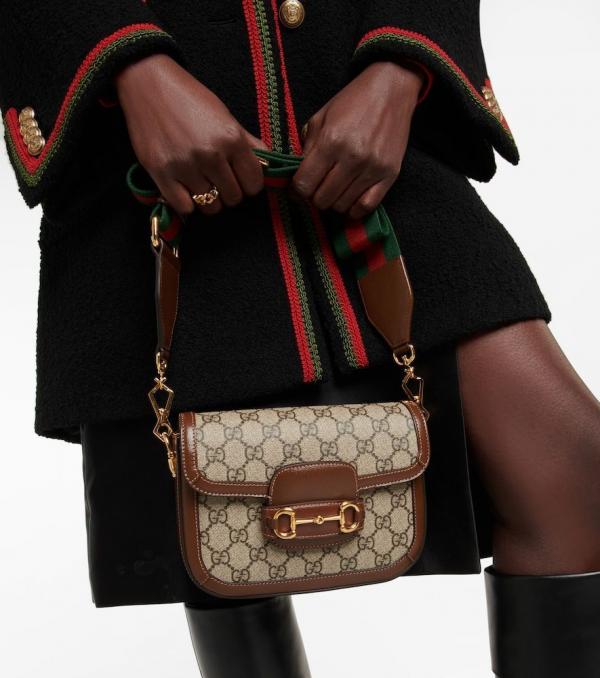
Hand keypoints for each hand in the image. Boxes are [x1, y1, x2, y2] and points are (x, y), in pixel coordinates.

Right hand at [115, 54, 266, 215]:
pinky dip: (187, 203)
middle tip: (219, 179)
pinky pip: (185, 208)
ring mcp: (185, 166)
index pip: (254, 184)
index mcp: (231, 139)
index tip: (240, 177)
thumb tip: (269, 165)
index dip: (249, 184)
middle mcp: (210, 155)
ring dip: (209, 200)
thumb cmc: (190, 98)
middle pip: (233, 198)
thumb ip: (249, 144)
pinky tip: (185, 188)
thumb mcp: (226, 116)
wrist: (147, 83)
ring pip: (211, 206)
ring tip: (202, 183)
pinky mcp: (161, 174)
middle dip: (229, 191)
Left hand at [293, 61, 423, 219]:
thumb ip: (307, 149)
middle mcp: (352, 158)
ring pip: (342, 206)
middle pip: (322, 200)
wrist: (391, 89)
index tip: (298, 188)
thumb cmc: (352, 102)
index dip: (297, 190)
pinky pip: (367, 207)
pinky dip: (354, 209)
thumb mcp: (321, 118)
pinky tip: (350, 198)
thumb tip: (297, 178)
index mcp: (331, 141)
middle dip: (315, 196)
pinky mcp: (390, 175)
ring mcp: (372, 168)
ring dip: (334, 202)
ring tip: (335, 189)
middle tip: (318, 187)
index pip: (304, 184)